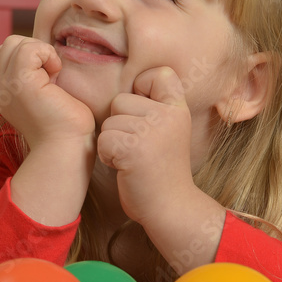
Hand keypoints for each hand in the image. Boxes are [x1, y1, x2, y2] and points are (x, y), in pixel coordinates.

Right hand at [0, 35, 94, 147]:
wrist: (67, 148)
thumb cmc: (65, 127)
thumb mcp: (43, 96)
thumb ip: (34, 77)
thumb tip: (43, 54)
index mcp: (3, 93)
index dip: (23, 55)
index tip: (44, 75)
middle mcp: (0, 89)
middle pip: (6, 45)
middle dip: (32, 49)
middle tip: (50, 74)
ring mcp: (6, 86)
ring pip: (14, 43)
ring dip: (40, 51)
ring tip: (53, 75)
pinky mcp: (20, 83)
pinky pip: (28, 49)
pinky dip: (46, 53)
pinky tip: (56, 73)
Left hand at [97, 67, 196, 225]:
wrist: (170, 207)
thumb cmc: (161, 169)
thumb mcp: (168, 130)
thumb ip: (155, 107)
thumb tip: (130, 85)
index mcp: (178, 109)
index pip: (159, 73)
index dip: (143, 86)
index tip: (144, 112)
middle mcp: (168, 116)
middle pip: (120, 100)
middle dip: (120, 124)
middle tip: (138, 148)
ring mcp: (151, 132)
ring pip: (108, 122)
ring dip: (112, 142)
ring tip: (132, 159)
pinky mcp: (133, 149)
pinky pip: (103, 140)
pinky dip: (107, 156)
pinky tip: (124, 167)